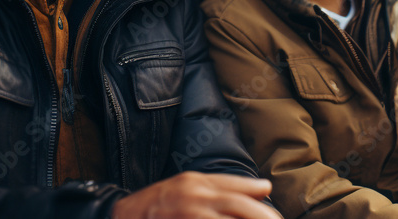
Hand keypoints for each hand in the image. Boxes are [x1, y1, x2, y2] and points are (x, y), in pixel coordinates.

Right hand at [111, 172, 281, 218]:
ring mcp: (188, 214)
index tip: (276, 213)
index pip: (235, 188)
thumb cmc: (158, 202)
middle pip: (237, 206)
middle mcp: (193, 197)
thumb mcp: (188, 186)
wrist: (121, 216)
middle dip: (261, 216)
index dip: (257, 199)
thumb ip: (222, 186)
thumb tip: (264, 188)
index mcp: (196, 182)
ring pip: (227, 216)